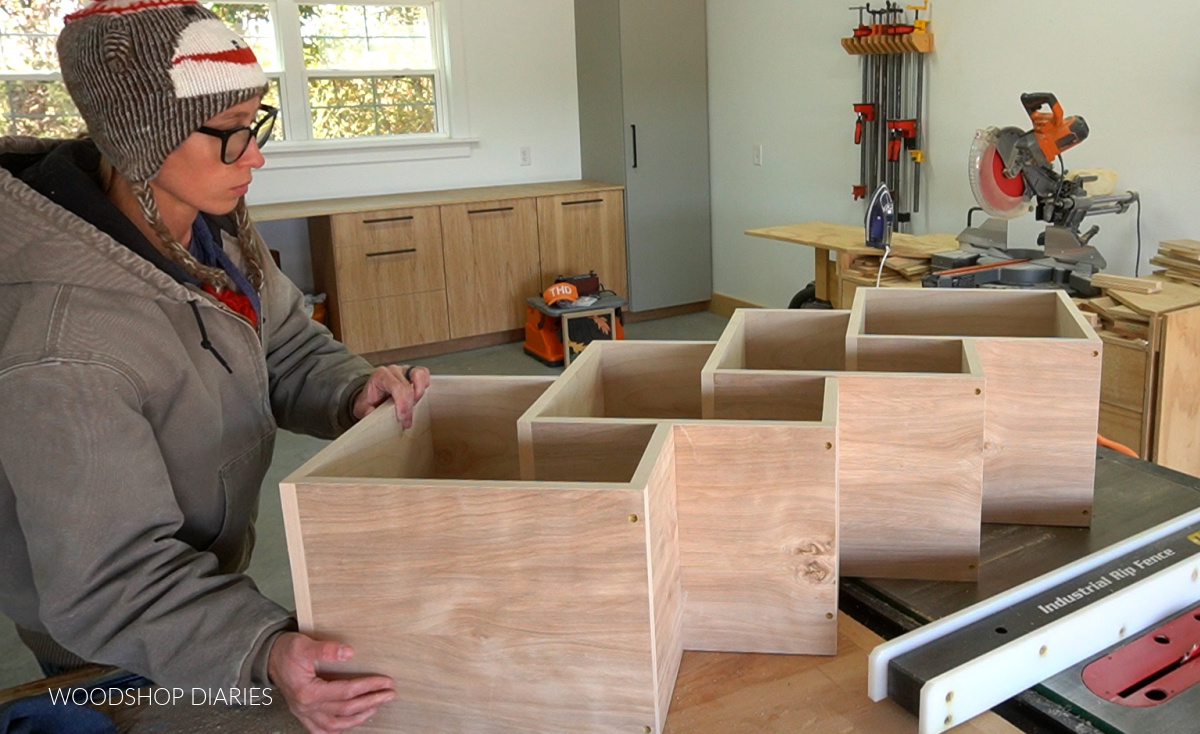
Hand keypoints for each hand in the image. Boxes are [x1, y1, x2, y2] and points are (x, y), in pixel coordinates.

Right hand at [268, 632, 395, 732]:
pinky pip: (321, 730)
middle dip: (370, 701)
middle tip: (388, 694)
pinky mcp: (303, 714)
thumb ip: (326, 649)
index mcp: (307, 692)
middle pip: (345, 709)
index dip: (367, 686)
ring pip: (335, 725)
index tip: (385, 682)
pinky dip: (337, 729)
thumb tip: (349, 653)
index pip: (345, 692)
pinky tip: (349, 724)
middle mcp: (306, 707)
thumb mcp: (303, 645)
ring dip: (358, 718)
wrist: (269, 658)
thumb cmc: (286, 651)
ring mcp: (304, 713)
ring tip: (375, 707)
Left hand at [352, 364, 429, 427]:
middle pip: (409, 387)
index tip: (403, 418)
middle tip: (406, 421)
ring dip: (419, 393)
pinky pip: (424, 374)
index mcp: (380, 375)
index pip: (397, 388)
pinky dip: (424, 385)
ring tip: (412, 405)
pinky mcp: (412, 372)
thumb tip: (375, 415)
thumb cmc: (369, 402)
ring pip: (419, 375)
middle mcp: (392, 370)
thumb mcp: (362, 409)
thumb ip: (367, 412)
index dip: (403, 404)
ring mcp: (404, 369)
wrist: (370, 396)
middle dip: (409, 407)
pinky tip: (416, 397)